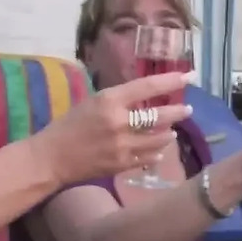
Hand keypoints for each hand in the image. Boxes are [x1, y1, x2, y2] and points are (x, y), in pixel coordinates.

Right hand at [28, 71, 192, 185]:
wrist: (51, 158)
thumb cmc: (69, 125)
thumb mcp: (92, 102)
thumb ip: (119, 100)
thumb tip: (146, 97)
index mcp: (109, 100)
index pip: (149, 86)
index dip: (172, 81)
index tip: (190, 76)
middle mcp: (119, 121)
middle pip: (160, 115)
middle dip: (178, 112)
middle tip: (188, 109)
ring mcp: (122, 145)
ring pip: (159, 138)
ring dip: (169, 134)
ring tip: (172, 132)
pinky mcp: (122, 164)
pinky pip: (149, 157)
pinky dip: (156, 153)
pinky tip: (159, 151)